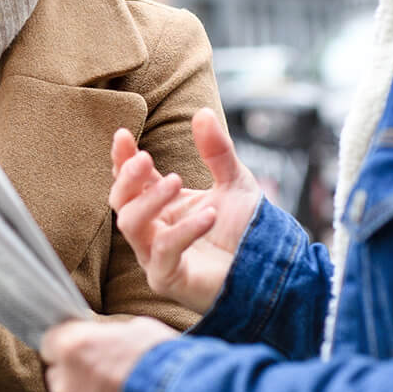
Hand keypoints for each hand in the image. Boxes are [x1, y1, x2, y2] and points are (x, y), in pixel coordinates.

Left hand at [42, 317, 179, 391]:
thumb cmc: (165, 363)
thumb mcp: (137, 329)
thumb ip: (108, 335)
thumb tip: (105, 339)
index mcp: (72, 347)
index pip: (50, 341)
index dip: (69, 342)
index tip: (82, 344)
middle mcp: (66, 382)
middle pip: (59, 374)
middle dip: (77, 372)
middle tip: (107, 370)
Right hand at [110, 108, 262, 311]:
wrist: (272, 270)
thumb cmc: (248, 231)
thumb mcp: (235, 182)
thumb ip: (217, 151)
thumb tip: (203, 112)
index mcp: (163, 206)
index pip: (130, 181)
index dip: (122, 158)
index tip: (125, 134)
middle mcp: (154, 231)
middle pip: (120, 202)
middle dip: (128, 178)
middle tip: (146, 159)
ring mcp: (156, 257)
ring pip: (130, 226)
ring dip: (149, 201)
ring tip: (177, 182)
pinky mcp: (168, 279)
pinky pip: (162, 252)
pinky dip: (183, 230)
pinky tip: (208, 215)